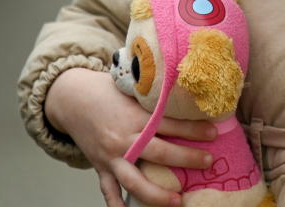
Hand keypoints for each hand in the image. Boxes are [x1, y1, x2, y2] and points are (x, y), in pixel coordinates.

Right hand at [45, 68, 216, 206]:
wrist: (71, 98)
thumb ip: (154, 98)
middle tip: (208, 162)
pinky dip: (117, 205)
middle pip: (159, 153)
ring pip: (135, 180)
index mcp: (134, 115)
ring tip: (178, 201)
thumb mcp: (132, 89)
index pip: (169, 124)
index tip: (214, 133)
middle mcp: (123, 138)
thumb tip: (187, 96)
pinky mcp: (100, 167)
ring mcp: (111, 156)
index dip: (193, 130)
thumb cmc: (107, 90)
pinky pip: (108, 191)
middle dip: (186, 159)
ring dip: (157, 193)